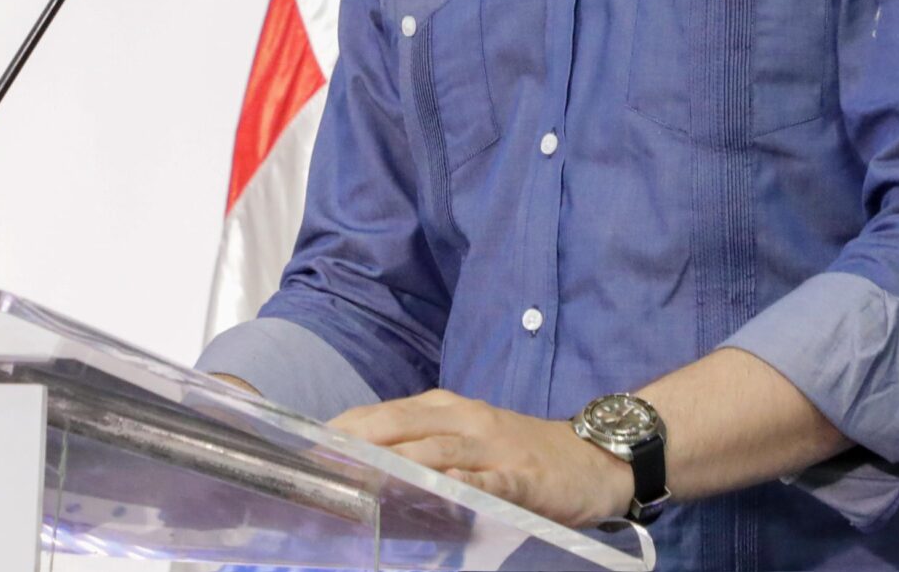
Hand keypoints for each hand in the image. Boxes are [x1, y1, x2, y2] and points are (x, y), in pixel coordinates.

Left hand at [330, 389, 633, 526]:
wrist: (594, 458)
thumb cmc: (520, 452)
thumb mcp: (466, 438)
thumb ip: (421, 446)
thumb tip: (362, 465)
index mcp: (444, 409)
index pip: (382, 414)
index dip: (344, 428)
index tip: (304, 446)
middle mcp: (464, 419)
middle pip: (400, 424)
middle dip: (357, 440)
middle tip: (317, 460)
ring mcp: (494, 447)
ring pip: (437, 449)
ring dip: (396, 462)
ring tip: (360, 475)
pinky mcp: (523, 478)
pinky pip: (489, 480)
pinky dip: (463, 483)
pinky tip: (441, 491)